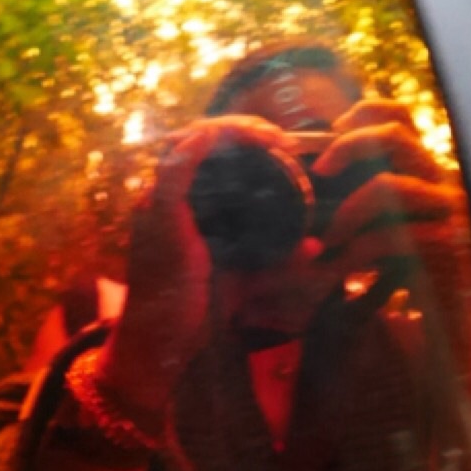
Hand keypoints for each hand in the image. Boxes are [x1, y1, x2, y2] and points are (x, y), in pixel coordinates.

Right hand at [100, 116, 294, 415]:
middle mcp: (161, 199)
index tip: (279, 143)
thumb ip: (276, 263)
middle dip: (238, 129)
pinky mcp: (159, 220)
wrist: (159, 342)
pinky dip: (193, 150)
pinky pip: (173, 173)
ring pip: (185, 146)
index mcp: (177, 205)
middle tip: (278, 135)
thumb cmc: (193, 311)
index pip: (202, 152)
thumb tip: (314, 247)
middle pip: (195, 141)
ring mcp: (156, 207)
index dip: (239, 137)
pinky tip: (215, 136)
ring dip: (227, 132)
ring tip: (266, 135)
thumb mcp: (242, 279)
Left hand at [312, 99, 469, 276]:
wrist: (455, 313)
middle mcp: (442, 181)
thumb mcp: (383, 224)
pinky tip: (343, 267)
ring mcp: (450, 211)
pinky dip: (357, 251)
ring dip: (347, 212)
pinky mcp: (449, 245)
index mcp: (424, 169)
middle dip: (347, 147)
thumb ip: (360, 198)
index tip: (333, 129)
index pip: (401, 117)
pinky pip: (392, 236)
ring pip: (389, 185)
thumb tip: (311, 178)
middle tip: (320, 171)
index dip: (365, 112)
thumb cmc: (410, 268)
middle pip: (394, 136)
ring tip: (328, 240)